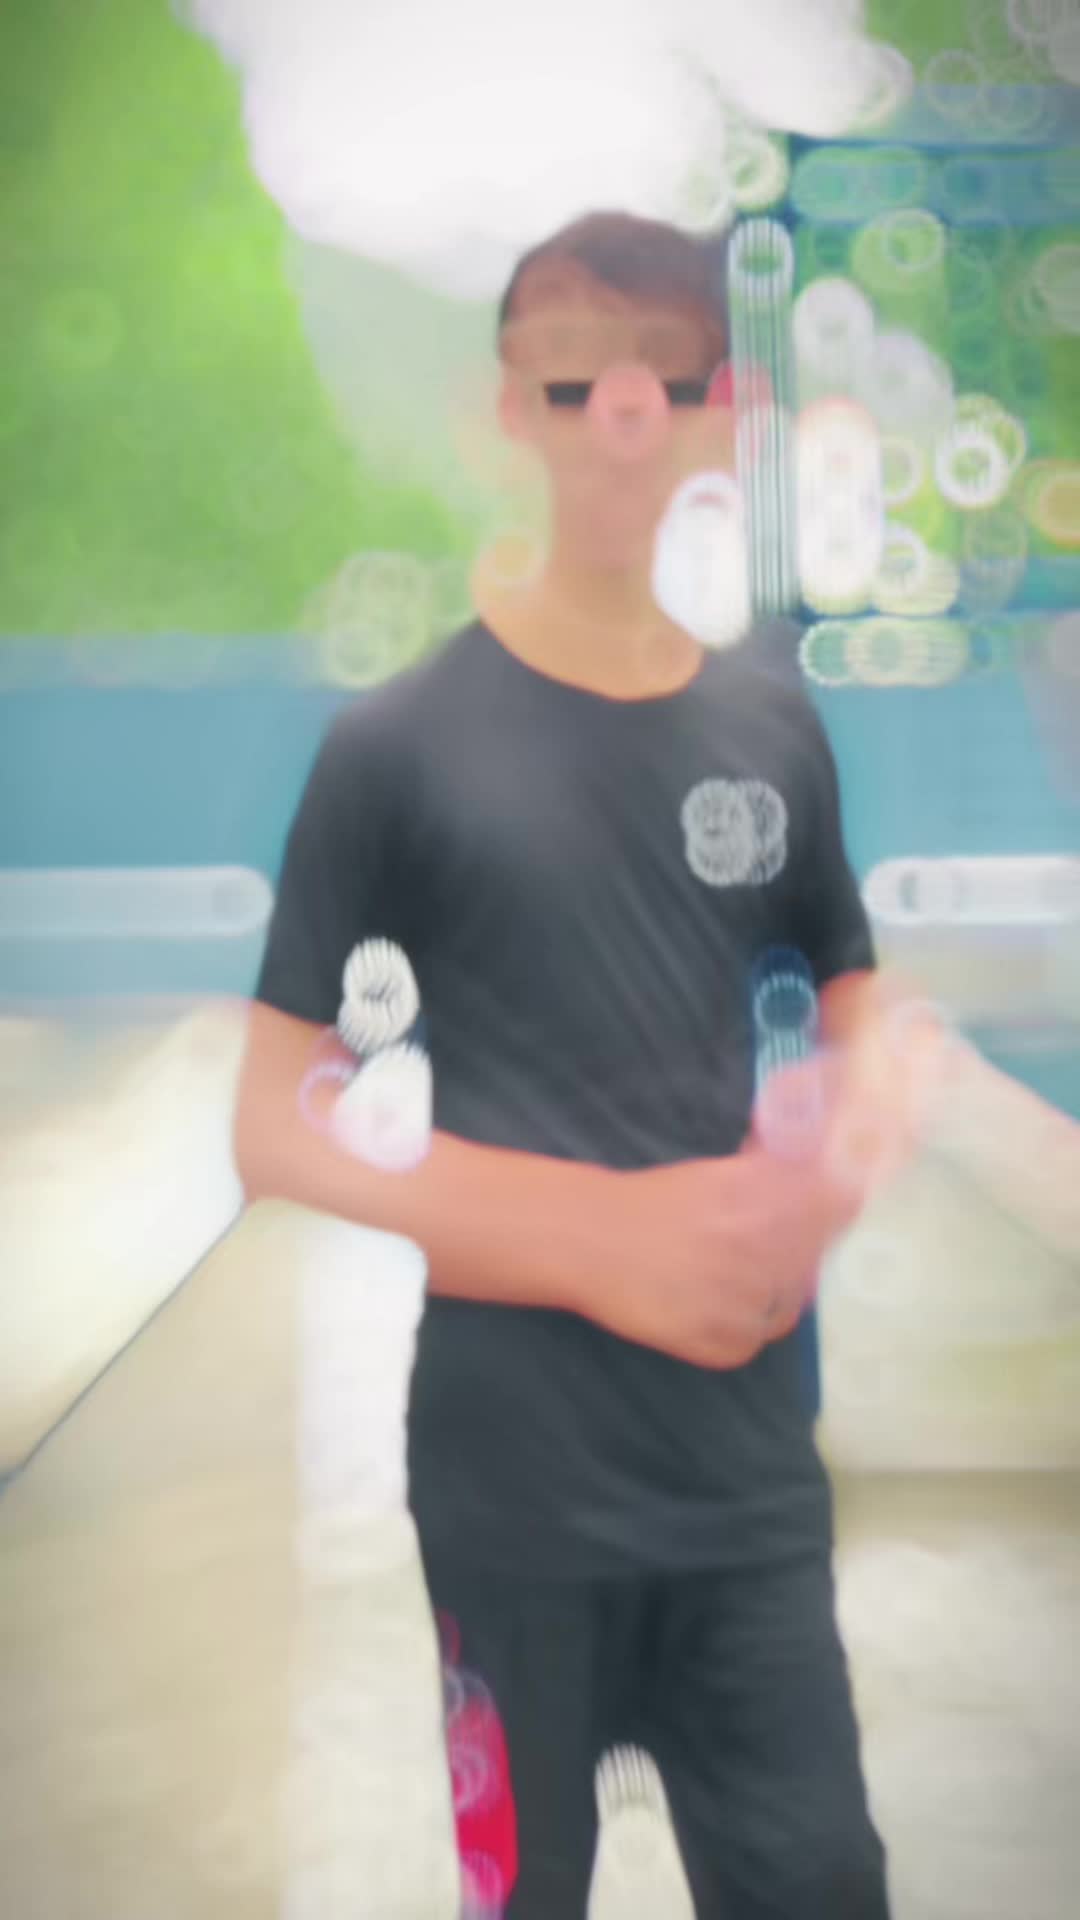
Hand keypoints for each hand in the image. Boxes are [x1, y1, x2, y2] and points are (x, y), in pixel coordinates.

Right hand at [586, 1132, 861, 1370]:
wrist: (588, 1241)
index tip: (826, 1207)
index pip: (837, 1204)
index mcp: (760, 1194)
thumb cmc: (650, 1201)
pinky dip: (741, 1327)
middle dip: (794, 1253)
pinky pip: (757, 1340)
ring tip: (727, 1278)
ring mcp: (743, 1300)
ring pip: (790, 1305)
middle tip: (755, 1248)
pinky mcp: (723, 1344)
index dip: (836, 1205)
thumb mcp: (717, 1173)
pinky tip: (710, 1305)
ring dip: (770, 1292)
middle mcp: (758, 1245)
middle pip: (812, 1258)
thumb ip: (772, 1175)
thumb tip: (818, 1171)